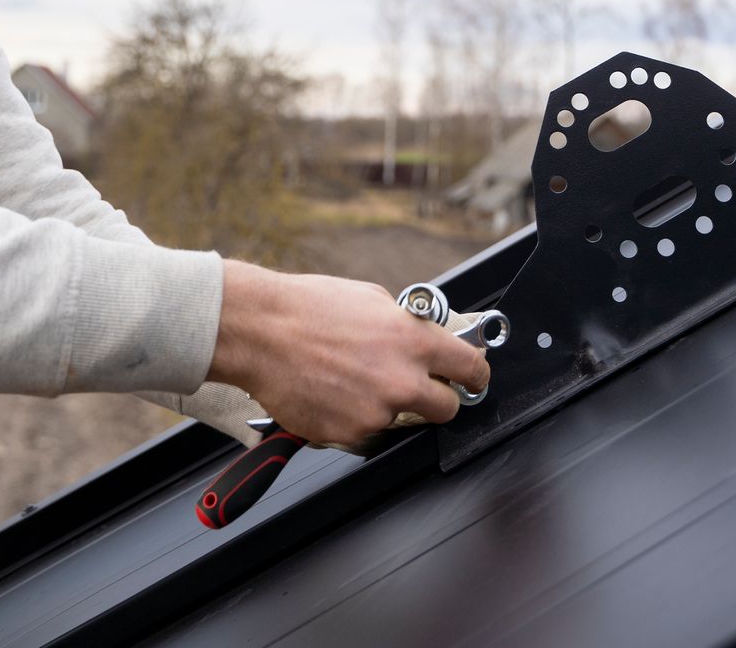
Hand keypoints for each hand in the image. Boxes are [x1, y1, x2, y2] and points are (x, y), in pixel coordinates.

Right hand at [206, 260, 490, 448]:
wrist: (260, 332)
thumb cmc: (309, 308)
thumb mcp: (372, 300)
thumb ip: (406, 327)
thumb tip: (424, 341)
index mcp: (414, 341)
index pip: (471, 369)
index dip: (475, 376)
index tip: (471, 379)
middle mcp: (402, 381)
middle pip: (447, 409)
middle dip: (437, 400)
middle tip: (415, 388)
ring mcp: (376, 413)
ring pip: (398, 420)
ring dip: (384, 405)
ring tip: (348, 379)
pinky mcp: (348, 434)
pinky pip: (363, 432)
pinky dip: (351, 417)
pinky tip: (330, 392)